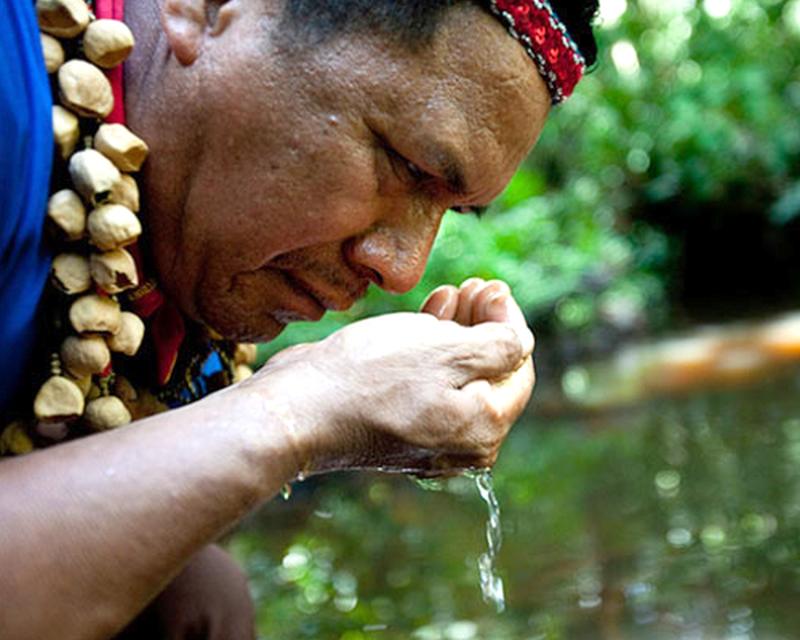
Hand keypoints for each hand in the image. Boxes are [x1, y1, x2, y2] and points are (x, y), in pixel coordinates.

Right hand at [248, 279, 533, 474]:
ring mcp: (427, 436)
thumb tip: (520, 340)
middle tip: (476, 286)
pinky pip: (428, 383)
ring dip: (458, 331)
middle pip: (488, 373)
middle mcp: (461, 442)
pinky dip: (431, 349)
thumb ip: (500, 346)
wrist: (298, 409)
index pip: (518, 369)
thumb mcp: (450, 351)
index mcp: (484, 429)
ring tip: (452, 293)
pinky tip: (429, 315)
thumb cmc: (373, 378)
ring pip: (457, 374)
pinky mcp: (396, 424)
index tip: (494, 288)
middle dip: (485, 324)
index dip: (510, 323)